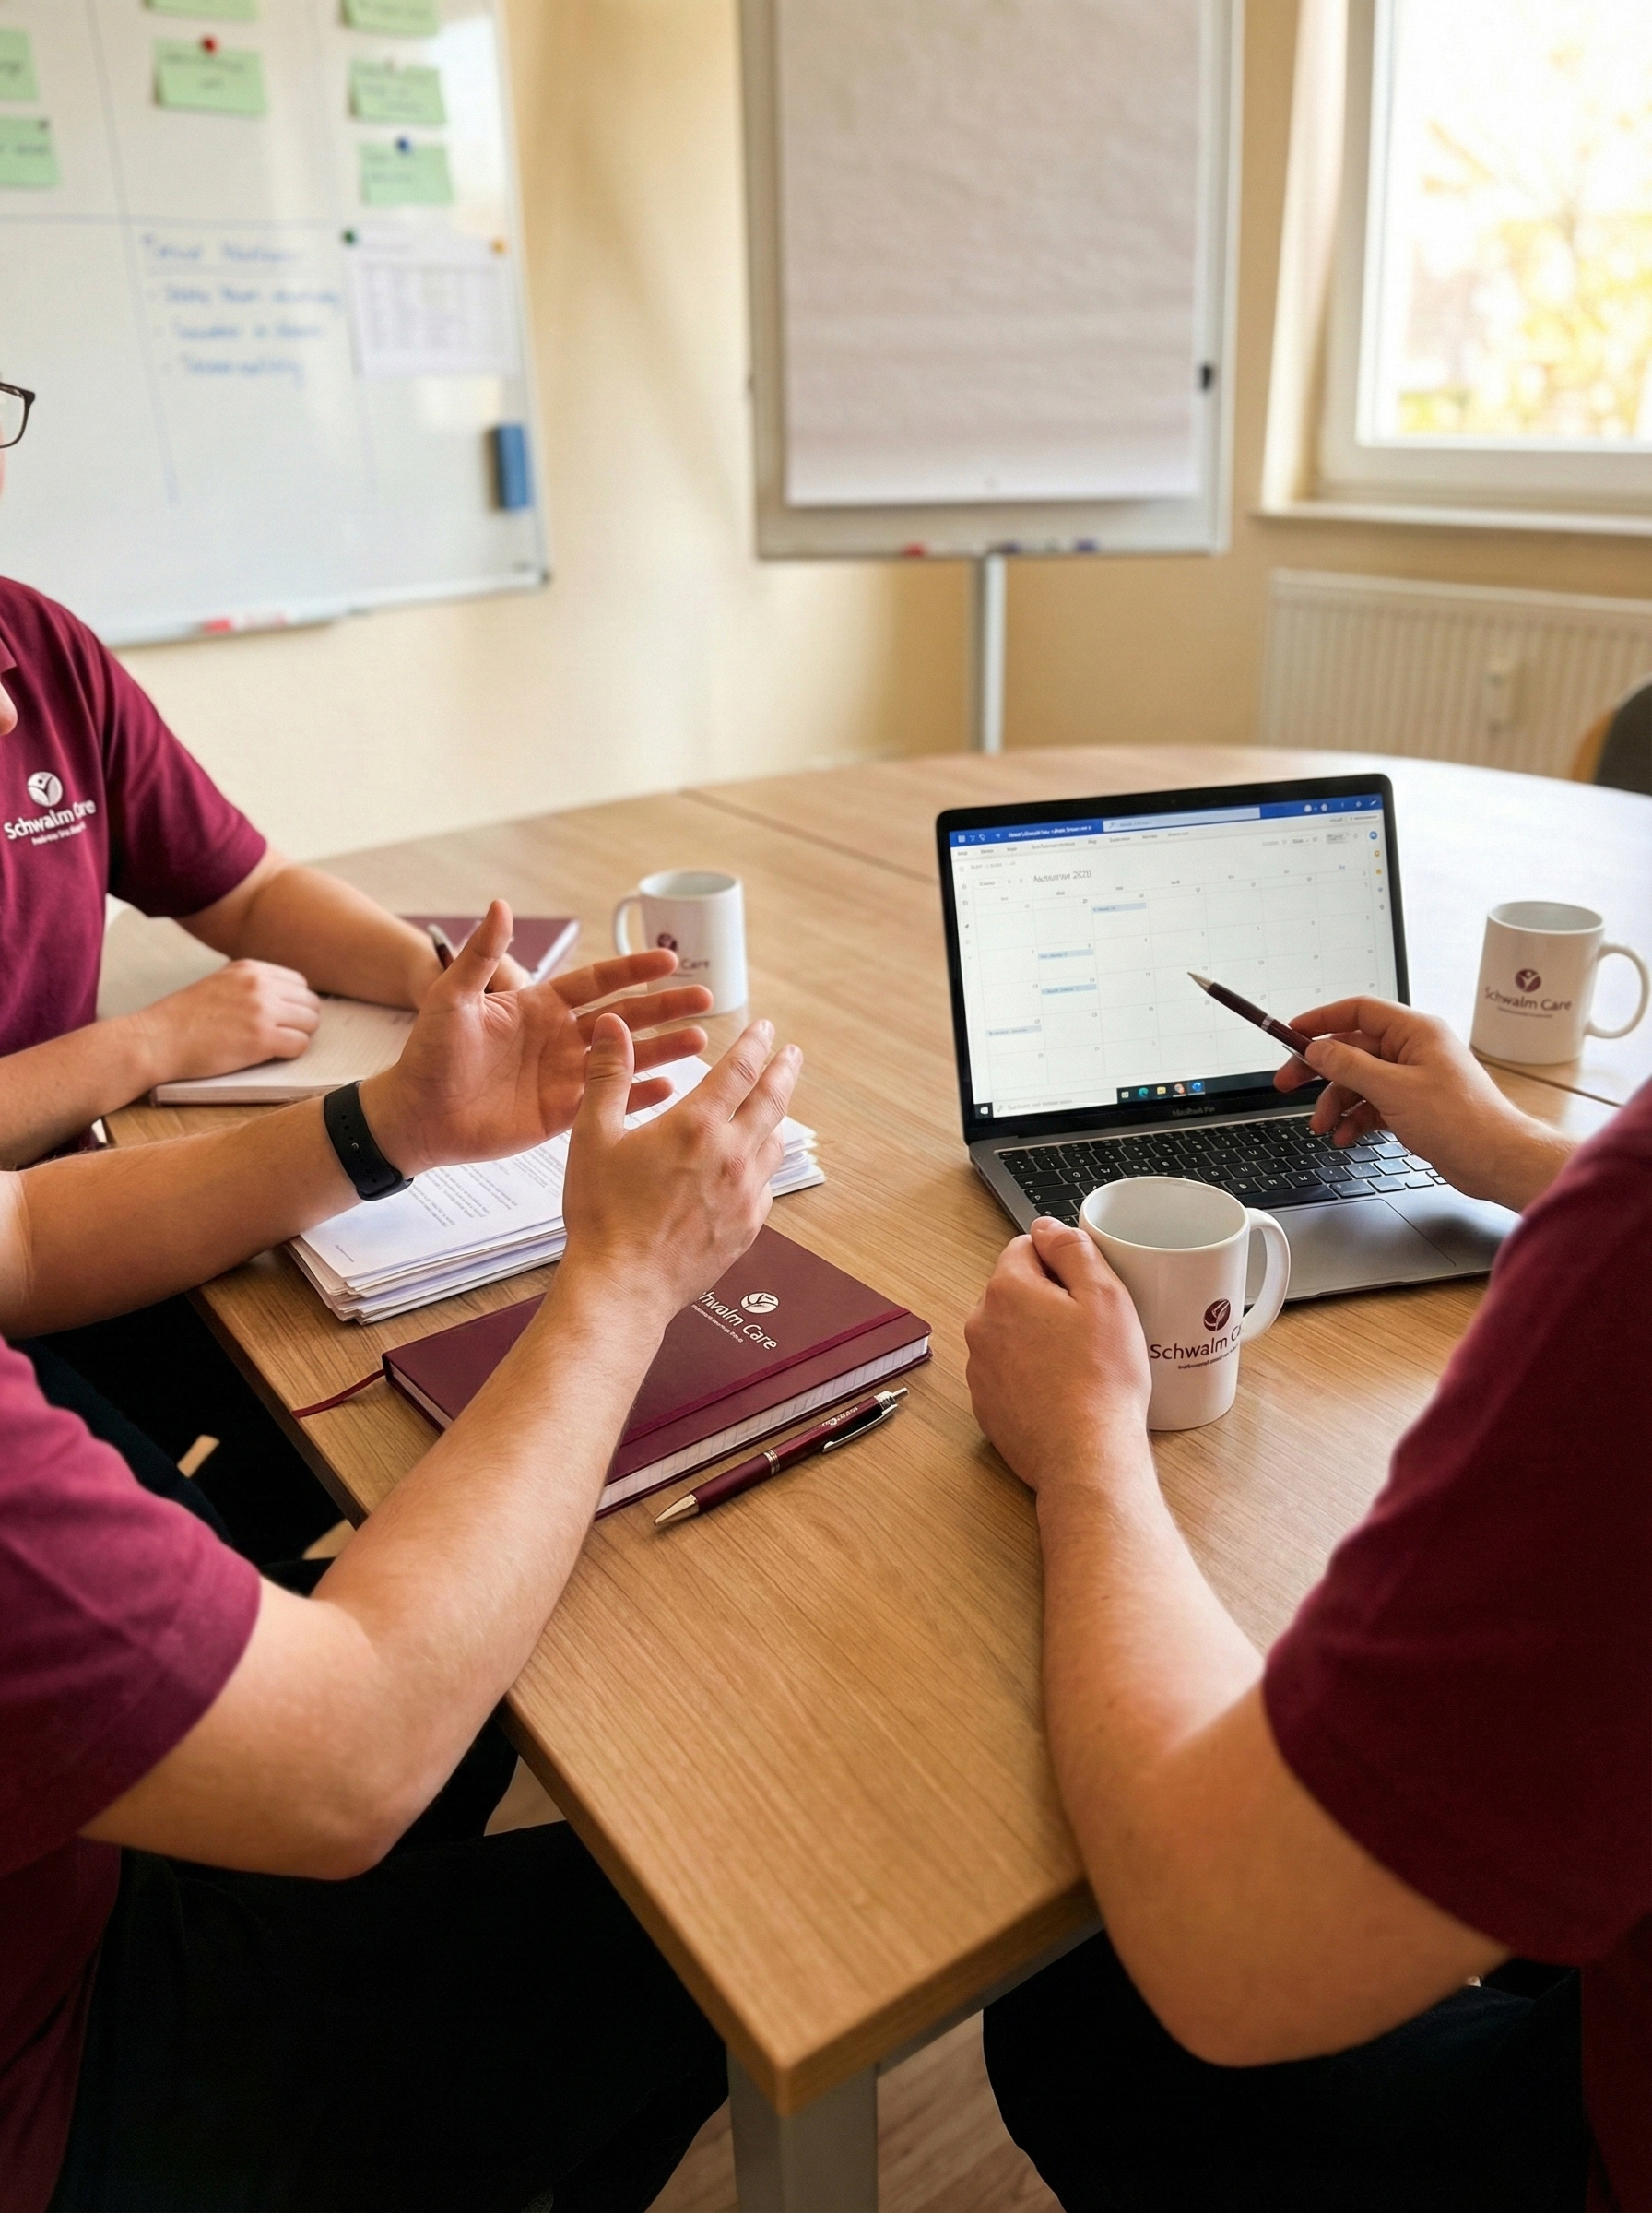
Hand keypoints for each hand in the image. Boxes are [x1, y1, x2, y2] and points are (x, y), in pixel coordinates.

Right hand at [133, 961, 320, 1082]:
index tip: (280, 1019)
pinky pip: (300, 1045)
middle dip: (300, 1022)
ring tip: (273, 1046)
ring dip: (297, 1037)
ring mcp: (263, 1010)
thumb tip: (283, 999)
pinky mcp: (262, 1038)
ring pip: (310, 1023)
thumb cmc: (181, 1019)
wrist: (155, 1040)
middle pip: (310, 1003)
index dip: (293, 1005)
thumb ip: (249, 986)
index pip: (298, 983)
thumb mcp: (218, 985)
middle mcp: (259, 984)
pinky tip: (269, 1055)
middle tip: (279, 1036)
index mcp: (249, 968)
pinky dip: (289, 1053)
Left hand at [358, 901, 712, 1175]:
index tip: (669, 960)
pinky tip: (672, 1089)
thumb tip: (499, 904)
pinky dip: (640, 1096)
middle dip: (665, 1007)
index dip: (634, 971)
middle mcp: (560, 1038)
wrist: (415, 1114)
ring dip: (663, 1049)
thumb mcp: (453, 998)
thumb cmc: (428, 1053)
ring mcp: (565, 1076)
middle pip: (625, 1018)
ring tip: (701, 1040)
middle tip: (707, 998)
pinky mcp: (563, 1115)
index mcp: (540, 1005)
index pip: (598, 982)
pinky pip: (610, 1102)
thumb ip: (482, 955)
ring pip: (626, 1059)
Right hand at [558, 1013, 800, 1329]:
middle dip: (784, 1071)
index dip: (755, 1043)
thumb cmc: (603, 1214)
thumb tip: (614, 1027)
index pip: (740, 1069)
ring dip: (776, 1118)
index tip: (765, 1029)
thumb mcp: (593, 1135)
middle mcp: (732, 1156)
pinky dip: (764, 1166)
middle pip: (773, 1101)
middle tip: (792, 1054)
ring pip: (774, 1144)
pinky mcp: (747, 1228)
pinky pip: (766, 1186)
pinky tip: (753, 1167)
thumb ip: (609, 1075)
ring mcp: (745, 1194)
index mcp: (697, 1126)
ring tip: (774, 1107)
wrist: (622, 1285)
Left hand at [965, 1217, 1151, 1498]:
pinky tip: (1062, 1392)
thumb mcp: (1105, 1296)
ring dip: (1037, 1339)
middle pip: (1015, 1292)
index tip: (1086, 1290)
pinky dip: (1030, 1376)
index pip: (1025, 1248)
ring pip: (1010, 1334)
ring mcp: (979, 1368)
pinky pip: (1008, 1373)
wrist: (1084, 1455)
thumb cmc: (1101, 1379)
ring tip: (1078, 1365)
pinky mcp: (986, 1404)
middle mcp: (980, 1325)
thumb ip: (1072, 1249)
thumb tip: (1046, 1226)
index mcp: (1006, 1290)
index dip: (1061, 1264)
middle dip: (1048, 1302)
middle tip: (1090, 1329)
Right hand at [1274, 996, 1573, 1211]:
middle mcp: (1415, 1051)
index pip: (1359, 1011)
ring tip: (1323, 1125)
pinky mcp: (1415, 1105)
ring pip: (1360, 1081)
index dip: (1322, 1019)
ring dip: (1336, 1103)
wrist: (1496, 1160)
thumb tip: (1319, 1049)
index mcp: (1416, 1032)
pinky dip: (1356, 1119)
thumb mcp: (1393, 1089)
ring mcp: (1415, 1079)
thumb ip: (1349, 1066)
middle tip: (1287, 1083)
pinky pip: (1374, 1104)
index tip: (1292, 1032)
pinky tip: (1346, 1135)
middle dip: (1319, 1070)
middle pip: (1353, 1049)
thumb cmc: (1463, 1121)